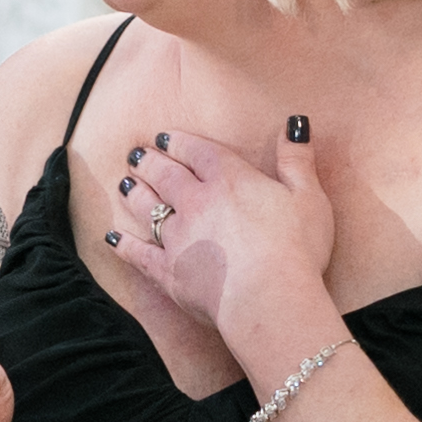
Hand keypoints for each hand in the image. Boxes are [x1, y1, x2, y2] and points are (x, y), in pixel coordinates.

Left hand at [105, 119, 331, 340]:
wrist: (268, 299)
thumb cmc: (296, 249)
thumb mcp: (309, 197)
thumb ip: (297, 160)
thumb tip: (295, 122)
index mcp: (230, 179)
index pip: (196, 150)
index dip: (178, 142)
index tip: (164, 138)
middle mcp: (196, 202)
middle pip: (165, 174)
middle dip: (149, 161)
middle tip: (136, 155)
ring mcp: (178, 237)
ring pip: (148, 207)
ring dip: (135, 193)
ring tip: (126, 183)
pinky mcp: (169, 272)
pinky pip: (139, 254)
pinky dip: (124, 246)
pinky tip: (113, 240)